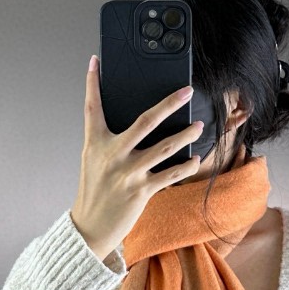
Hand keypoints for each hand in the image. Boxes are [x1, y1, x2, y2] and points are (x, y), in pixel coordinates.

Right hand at [70, 54, 203, 261]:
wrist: (90, 227)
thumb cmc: (94, 190)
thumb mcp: (92, 160)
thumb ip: (107, 140)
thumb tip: (131, 124)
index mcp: (95, 143)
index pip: (92, 107)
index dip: (92, 83)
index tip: (95, 62)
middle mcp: (112, 154)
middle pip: (145, 121)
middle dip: (169, 104)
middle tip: (186, 92)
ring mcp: (128, 172)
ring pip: (165, 147)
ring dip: (186, 135)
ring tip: (198, 126)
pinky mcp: (141, 190)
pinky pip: (170, 174)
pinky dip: (185, 165)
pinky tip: (195, 159)